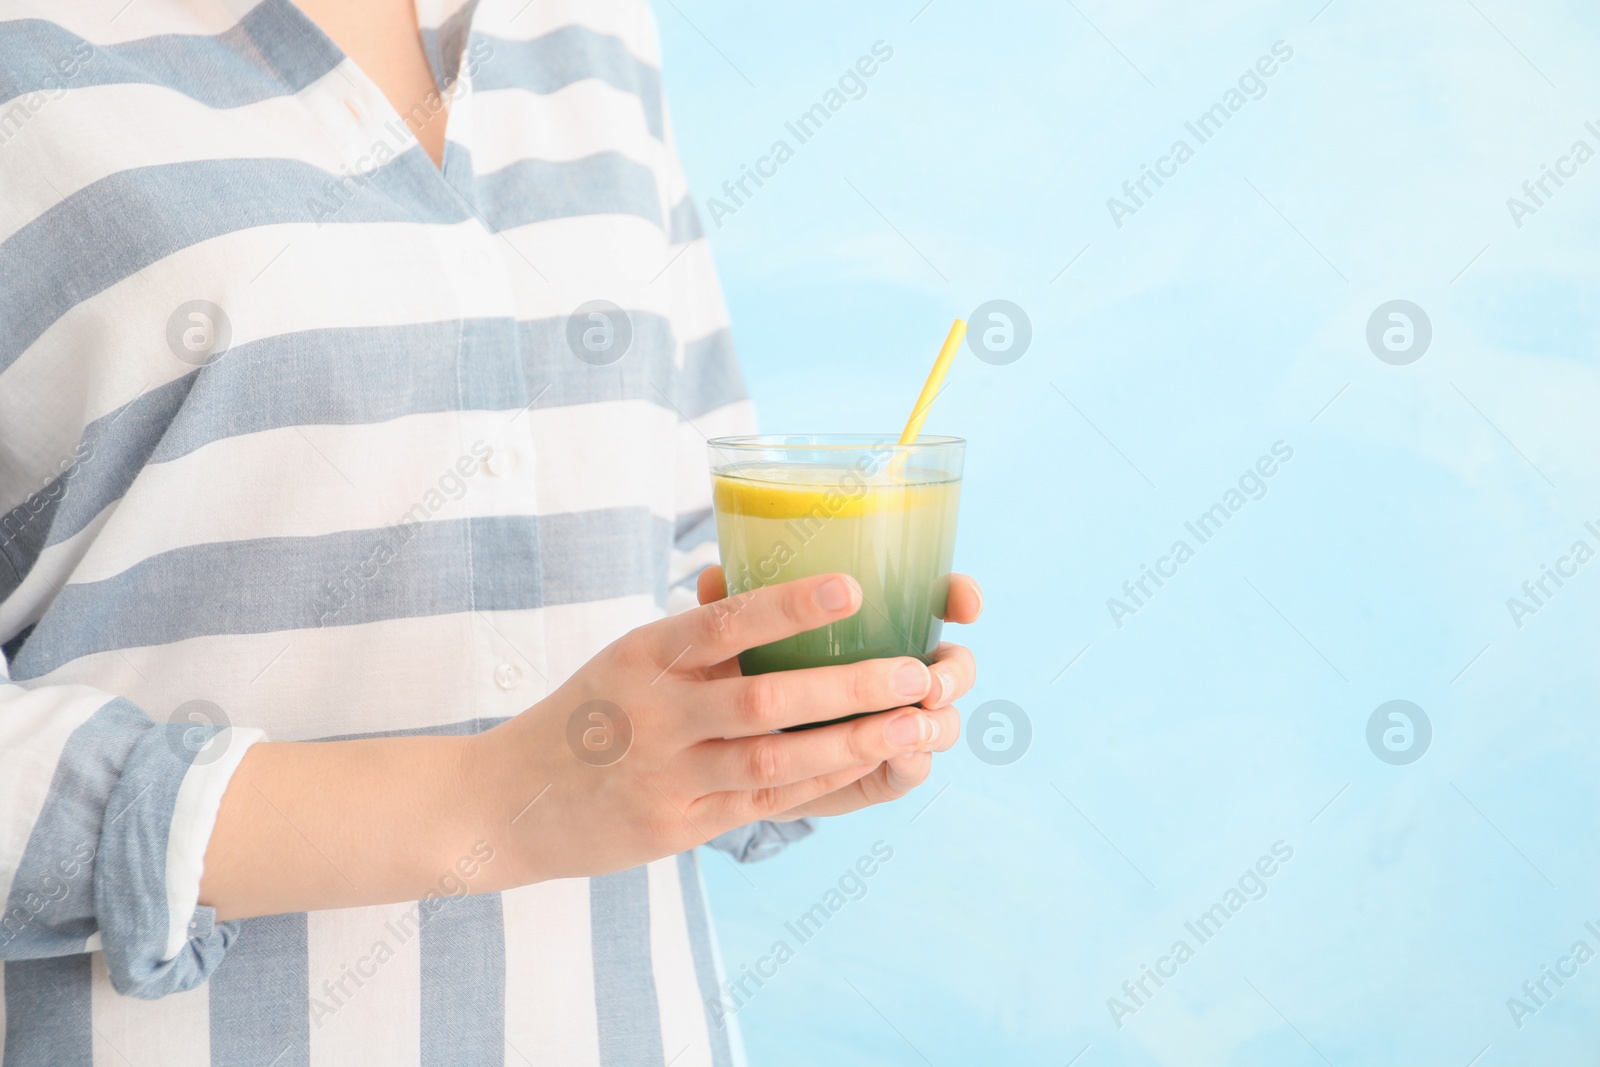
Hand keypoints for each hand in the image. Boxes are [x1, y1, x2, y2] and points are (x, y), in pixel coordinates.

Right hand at [465, 571, 977, 884]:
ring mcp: (665, 775)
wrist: (511, 801)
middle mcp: (654, 713)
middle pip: (762, 700)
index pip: (722, 623)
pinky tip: (866, 763)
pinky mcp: (677, 826)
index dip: (788, 605)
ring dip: (849, 742)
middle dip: (846, 688)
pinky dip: (819, 782)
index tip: (854, 588)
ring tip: (913, 724)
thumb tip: (773, 586)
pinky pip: (763, 802)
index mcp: (643, 654)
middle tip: (916, 672)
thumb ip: (698, 637)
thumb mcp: (628, 658)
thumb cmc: (589, 713)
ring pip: (772, 761)